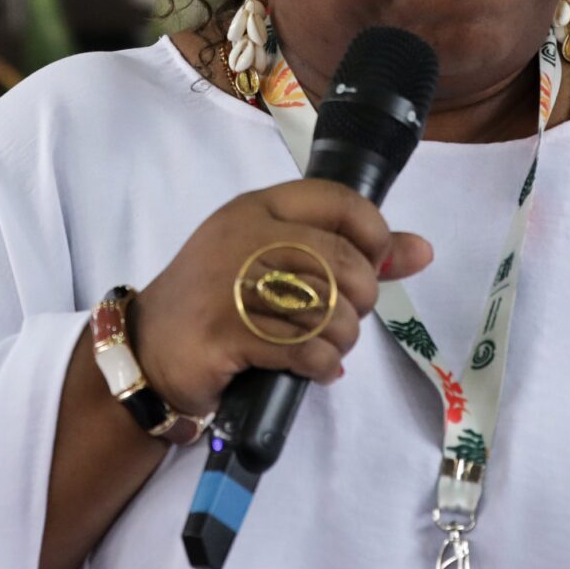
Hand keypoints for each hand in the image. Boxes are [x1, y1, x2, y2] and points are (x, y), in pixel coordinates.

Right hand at [129, 180, 433, 419]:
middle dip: (360, 300)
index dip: (373, 235)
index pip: (338, 200)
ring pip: (329, 310)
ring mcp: (233, 285)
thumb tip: (422, 250)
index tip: (371, 266)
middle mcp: (246, 237)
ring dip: (342, 339)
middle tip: (344, 319)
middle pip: (341, 261)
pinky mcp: (227, 334)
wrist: (147, 348)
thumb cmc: (217, 299)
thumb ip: (346, 251)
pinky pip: (305, 350)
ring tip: (327, 347)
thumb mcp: (273, 258)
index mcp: (258, 208)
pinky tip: (316, 368)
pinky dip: (323, 365)